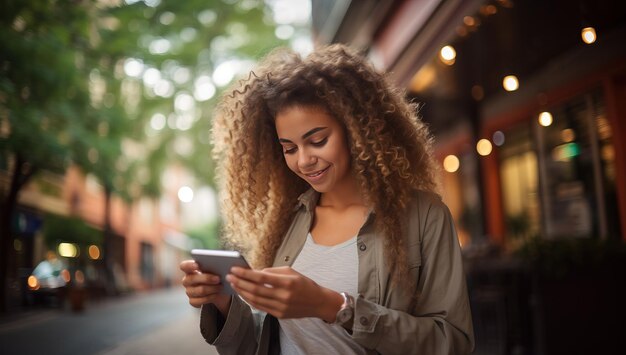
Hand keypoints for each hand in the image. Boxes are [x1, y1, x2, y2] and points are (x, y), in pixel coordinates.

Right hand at [180, 260, 231, 315]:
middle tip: (218, 278)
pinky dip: (211, 297)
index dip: (189, 265)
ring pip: (200, 290)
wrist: (218, 289)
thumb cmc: (214, 275)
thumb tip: (220, 265)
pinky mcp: (193, 301)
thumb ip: (213, 266)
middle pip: (192, 279)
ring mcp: (189, 291)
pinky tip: (217, 294)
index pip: (183, 266)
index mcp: (189, 269)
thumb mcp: (214, 269)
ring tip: (221, 286)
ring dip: (212, 288)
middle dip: (207, 278)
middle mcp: (187, 280)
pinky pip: (201, 300)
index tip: (197, 265)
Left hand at [226, 266, 342, 320]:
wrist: (318, 302)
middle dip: (240, 282)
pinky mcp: (279, 315)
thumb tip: (255, 272)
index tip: (235, 269)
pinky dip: (249, 300)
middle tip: (229, 277)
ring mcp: (281, 307)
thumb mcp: (291, 271)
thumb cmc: (305, 284)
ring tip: (234, 284)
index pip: (260, 278)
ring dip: (242, 292)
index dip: (245, 273)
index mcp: (287, 282)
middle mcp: (283, 296)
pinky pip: (260, 307)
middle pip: (255, 290)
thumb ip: (272, 271)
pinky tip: (243, 294)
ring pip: (255, 300)